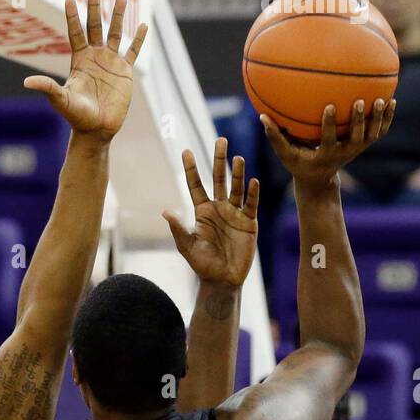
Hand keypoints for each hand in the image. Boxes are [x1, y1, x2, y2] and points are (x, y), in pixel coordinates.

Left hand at [24, 0, 148, 139]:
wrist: (97, 131)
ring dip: (118, 15)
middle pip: (95, 26)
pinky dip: (138, 39)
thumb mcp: (61, 100)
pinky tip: (142, 25)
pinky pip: (132, 51)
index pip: (75, 32)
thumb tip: (27, 83)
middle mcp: (95, 57)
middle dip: (95, 7)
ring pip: (116, 33)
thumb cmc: (77, 117)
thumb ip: (47, 88)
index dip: (72, 16)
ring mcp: (111, 63)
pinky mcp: (125, 72)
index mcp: (79, 60)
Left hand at [163, 138, 259, 287]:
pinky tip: (253, 182)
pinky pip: (251, 204)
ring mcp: (235, 213)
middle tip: (221, 139)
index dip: (191, 168)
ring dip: (237, 173)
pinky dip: (253, 194)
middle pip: (218, 178)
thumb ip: (179, 229)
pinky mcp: (249, 222)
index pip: (195, 185)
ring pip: (236, 188)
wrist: (222, 280)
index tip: (185, 150)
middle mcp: (219, 208)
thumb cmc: (203, 264)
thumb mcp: (187, 247)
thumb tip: (166, 212)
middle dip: (219, 159)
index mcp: (202, 211)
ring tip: (237, 158)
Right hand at [260, 99, 396, 190]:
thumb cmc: (299, 164)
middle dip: (359, 120)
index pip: (329, 139)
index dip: (331, 124)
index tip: (330, 105)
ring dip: (378, 119)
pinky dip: (386, 118)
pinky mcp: (364, 145)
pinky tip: (391, 99)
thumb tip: (261, 116)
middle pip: (356, 138)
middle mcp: (345, 152)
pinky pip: (379, 132)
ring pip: (372, 135)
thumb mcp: (286, 154)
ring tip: (381, 100)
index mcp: (326, 154)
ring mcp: (357, 149)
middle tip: (359, 101)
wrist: (320, 179)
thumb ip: (275, 137)